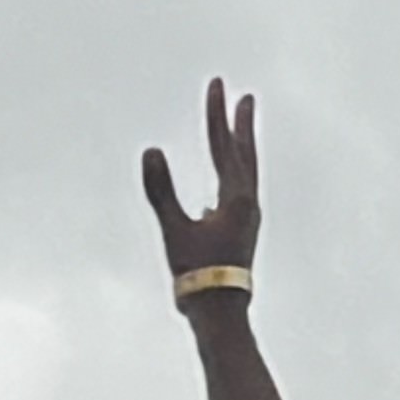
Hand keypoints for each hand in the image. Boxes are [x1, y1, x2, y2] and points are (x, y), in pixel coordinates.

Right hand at [141, 78, 261, 297]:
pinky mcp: (242, 232)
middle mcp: (247, 204)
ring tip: (239, 131)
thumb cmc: (198, 276)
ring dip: (241, 148)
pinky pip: (239, 192)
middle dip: (242, 125)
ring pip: (246, 173)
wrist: (221, 314)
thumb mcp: (175, 231)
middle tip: (245, 98)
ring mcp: (247, 219)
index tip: (217, 85)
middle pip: (245, 155)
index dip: (216, 114)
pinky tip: (222, 185)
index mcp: (235, 199)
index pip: (223, 146)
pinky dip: (234, 176)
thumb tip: (151, 151)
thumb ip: (162, 191)